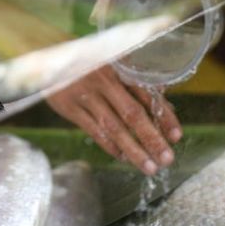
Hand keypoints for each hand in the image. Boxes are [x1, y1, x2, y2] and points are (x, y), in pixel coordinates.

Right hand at [47, 66, 181, 174]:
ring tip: (149, 167)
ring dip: (134, 150)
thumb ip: (135, 80)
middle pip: (133, 114)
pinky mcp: (69, 108)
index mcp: (119, 67)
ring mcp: (85, 95)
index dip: (163, 115)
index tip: (176, 135)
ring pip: (114, 128)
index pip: (147, 94)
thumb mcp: (112, 63)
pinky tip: (124, 158)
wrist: (47, 58)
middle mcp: (104, 81)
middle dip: (152, 138)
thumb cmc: (88, 63)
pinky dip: (110, 146)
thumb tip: (163, 100)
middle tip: (167, 158)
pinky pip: (94, 132)